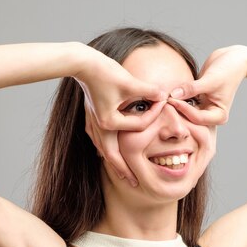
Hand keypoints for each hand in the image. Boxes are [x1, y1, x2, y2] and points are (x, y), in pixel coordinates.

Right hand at [75, 46, 167, 184]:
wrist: (81, 63)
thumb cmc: (105, 71)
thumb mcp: (130, 82)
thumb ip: (148, 91)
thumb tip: (165, 96)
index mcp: (109, 123)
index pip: (136, 128)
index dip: (152, 118)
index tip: (163, 111)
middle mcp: (98, 127)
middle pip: (113, 156)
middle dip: (124, 170)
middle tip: (136, 184)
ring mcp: (92, 124)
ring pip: (103, 150)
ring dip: (114, 162)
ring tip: (123, 174)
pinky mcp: (90, 118)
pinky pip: (98, 140)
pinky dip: (105, 149)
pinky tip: (108, 154)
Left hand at [167, 45, 246, 125]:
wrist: (234, 59)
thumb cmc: (228, 69)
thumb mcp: (210, 80)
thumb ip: (191, 88)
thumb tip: (173, 94)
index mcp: (219, 116)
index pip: (197, 118)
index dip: (183, 109)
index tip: (170, 99)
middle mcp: (211, 115)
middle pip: (190, 118)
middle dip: (177, 111)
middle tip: (162, 103)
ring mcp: (204, 108)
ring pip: (186, 112)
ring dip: (176, 105)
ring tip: (162, 99)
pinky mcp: (198, 100)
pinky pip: (185, 103)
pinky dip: (178, 99)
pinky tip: (167, 95)